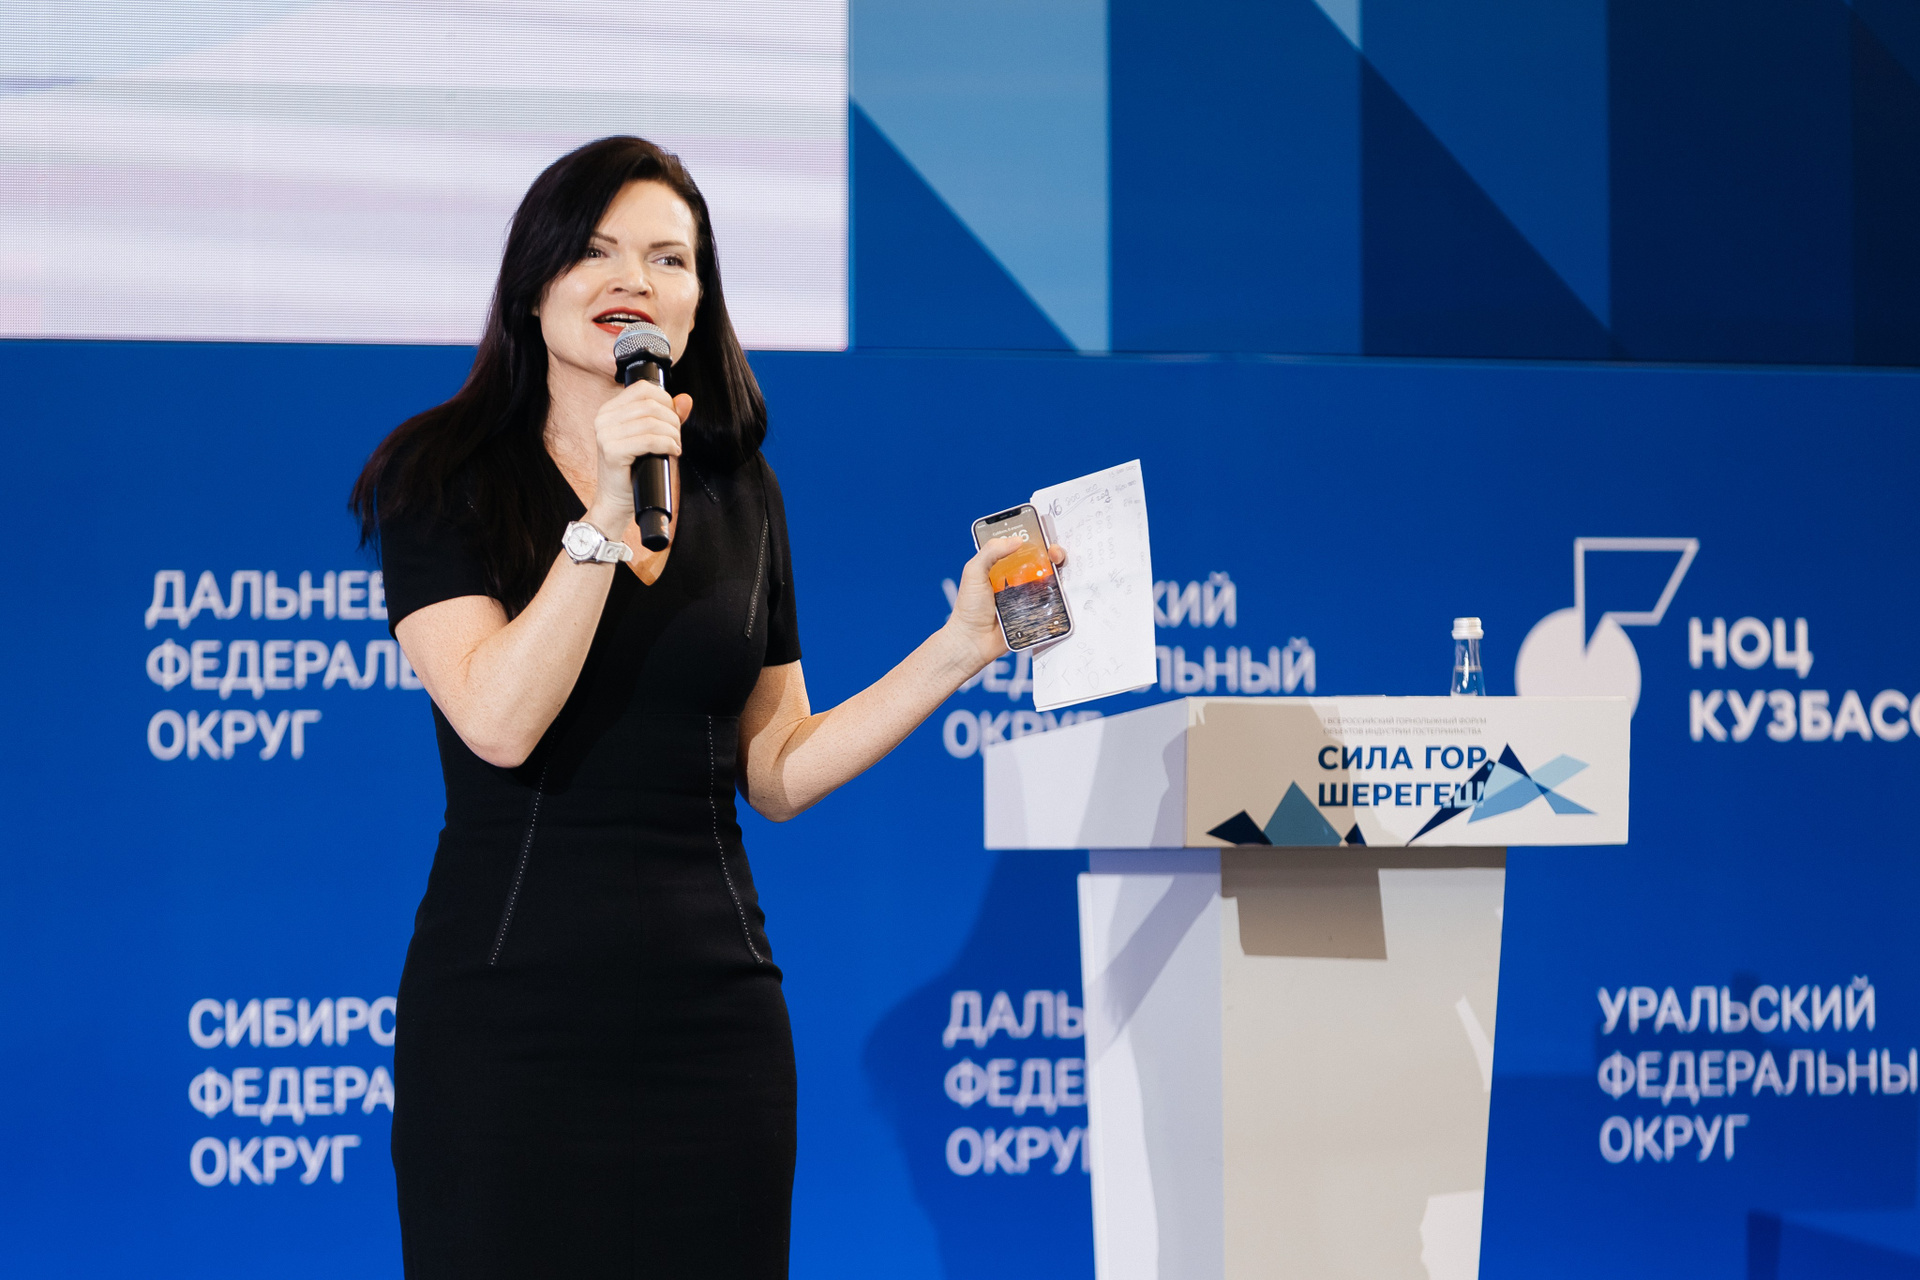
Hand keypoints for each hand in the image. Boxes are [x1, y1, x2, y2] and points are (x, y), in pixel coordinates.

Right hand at [585, 381, 692, 525]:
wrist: (617, 501)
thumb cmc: (635, 469)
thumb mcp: (652, 437)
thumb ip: (668, 416)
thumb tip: (686, 399)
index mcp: (609, 410)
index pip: (643, 389)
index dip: (666, 400)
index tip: (674, 419)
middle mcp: (603, 418)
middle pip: (650, 405)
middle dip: (672, 420)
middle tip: (677, 438)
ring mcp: (605, 434)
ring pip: (652, 422)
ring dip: (672, 434)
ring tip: (675, 446)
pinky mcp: (611, 451)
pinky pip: (649, 440)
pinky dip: (667, 445)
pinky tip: (672, 452)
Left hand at [940, 536, 1067, 674]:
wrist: (973, 641)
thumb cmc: (969, 607)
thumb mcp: (973, 572)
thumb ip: (990, 552)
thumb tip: (1017, 539)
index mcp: (1001, 566)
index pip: (1022, 546)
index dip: (1035, 539)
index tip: (1043, 535)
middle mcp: (1017, 578)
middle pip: (1042, 561)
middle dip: (1053, 554)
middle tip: (1055, 555)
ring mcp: (1028, 596)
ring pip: (1050, 580)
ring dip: (1059, 573)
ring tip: (1059, 570)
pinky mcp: (1035, 612)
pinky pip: (1052, 602)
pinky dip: (1060, 595)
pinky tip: (1062, 588)